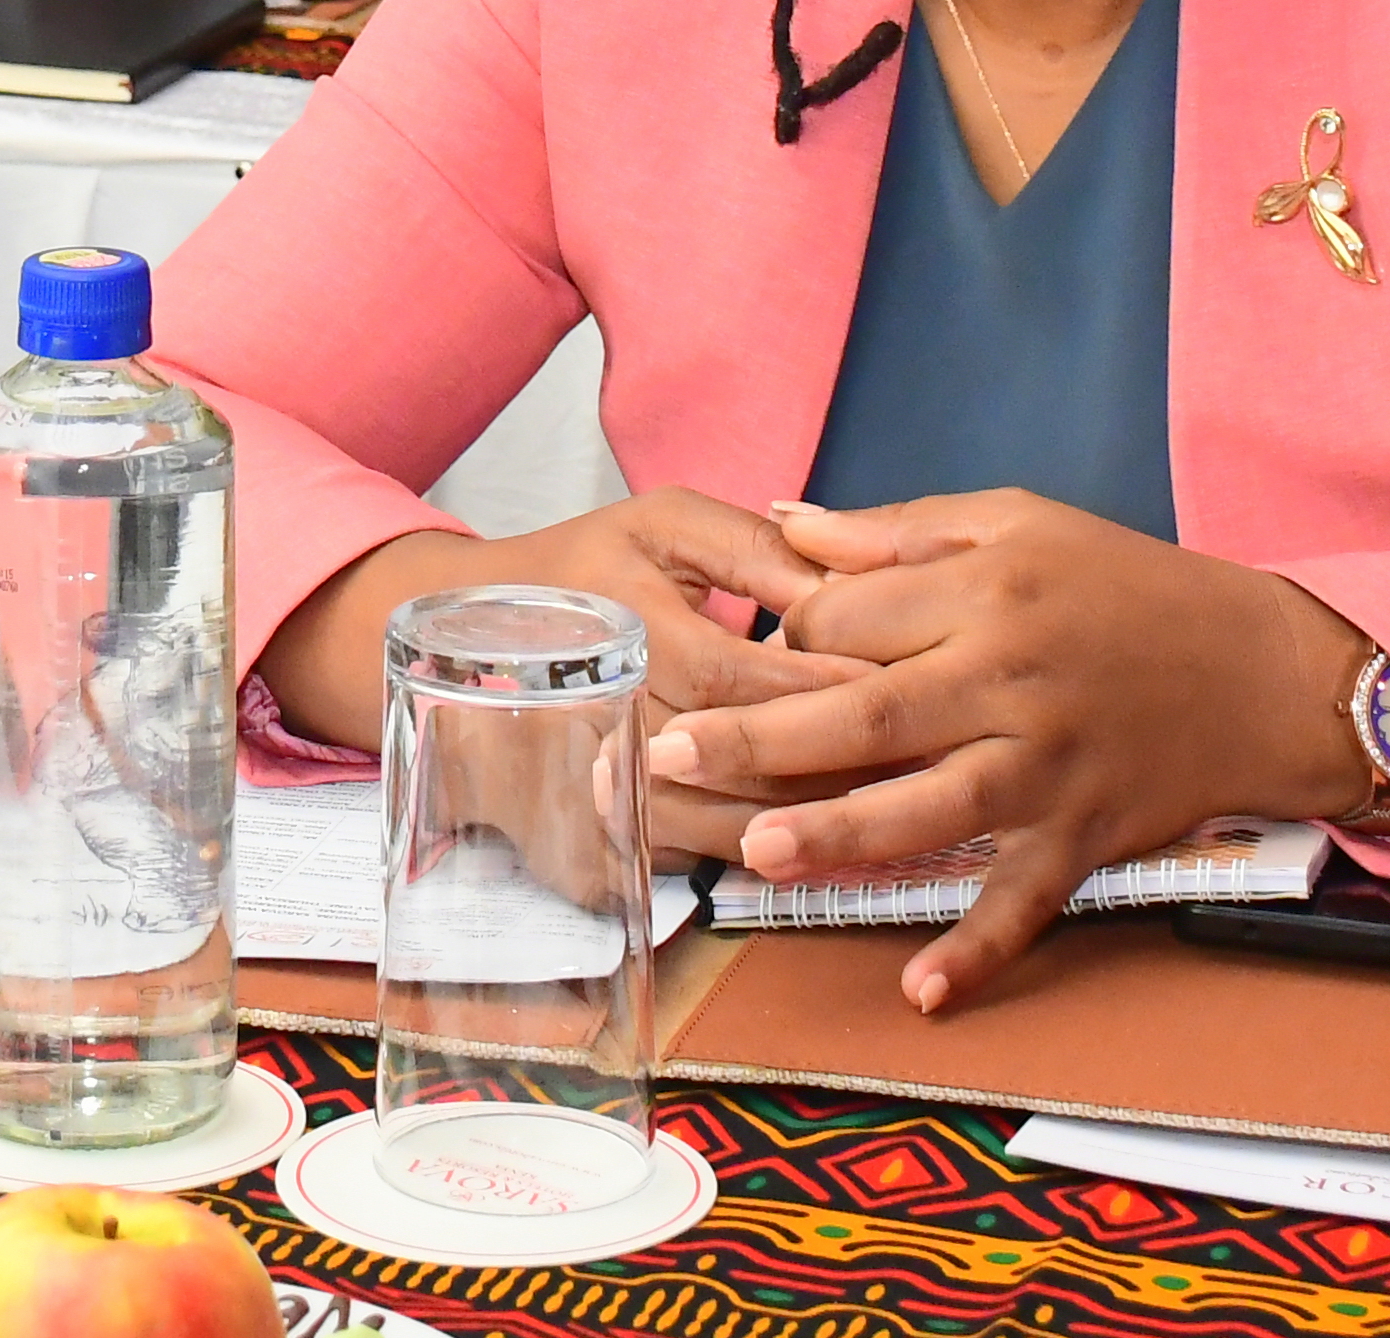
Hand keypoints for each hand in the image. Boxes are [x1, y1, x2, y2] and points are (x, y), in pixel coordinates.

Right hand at [267, 489, 864, 864]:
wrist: (453, 657)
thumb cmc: (579, 570)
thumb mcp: (658, 526)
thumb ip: (756, 548)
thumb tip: (848, 582)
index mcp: (630, 630)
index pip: (750, 679)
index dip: (834, 689)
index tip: (912, 686)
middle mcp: (612, 723)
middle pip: (753, 769)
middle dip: (848, 767)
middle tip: (935, 759)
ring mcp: (595, 802)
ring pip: (735, 831)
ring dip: (818, 826)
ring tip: (902, 811)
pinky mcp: (590, 857)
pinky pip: (698, 862)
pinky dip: (764, 852)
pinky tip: (822, 839)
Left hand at [641, 492, 1373, 1011]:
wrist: (1260, 670)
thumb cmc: (1128, 586)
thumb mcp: (1018, 523)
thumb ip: (897, 534)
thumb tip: (785, 524)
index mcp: (985, 595)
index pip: (850, 621)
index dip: (787, 636)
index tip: (748, 653)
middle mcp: (1011, 683)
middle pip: (868, 716)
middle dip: (762, 740)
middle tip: (666, 758)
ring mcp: (1048, 769)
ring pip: (931, 811)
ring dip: (841, 837)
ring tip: (756, 852)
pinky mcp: (1085, 837)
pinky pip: (1026, 902)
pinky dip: (978, 949)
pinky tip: (921, 989)